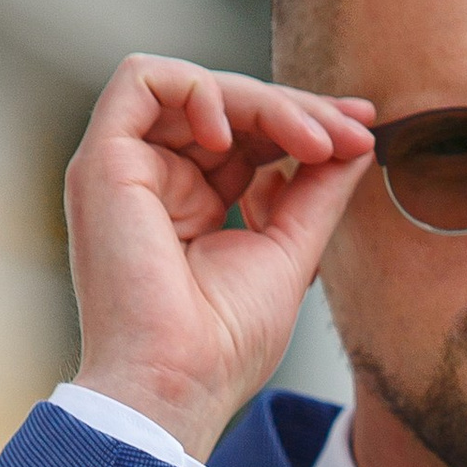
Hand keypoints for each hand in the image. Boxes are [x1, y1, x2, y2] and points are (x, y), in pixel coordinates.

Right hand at [64, 56, 377, 461]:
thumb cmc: (224, 346)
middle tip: (351, 133)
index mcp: (191, 204)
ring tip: (313, 141)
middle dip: (296, 109)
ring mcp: (126, 168)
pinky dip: (198, 90)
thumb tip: (356, 141)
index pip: (249, 137)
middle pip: (228, 107)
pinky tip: (235, 136)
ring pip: (195, 88)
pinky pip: (142, 80)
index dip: (304, 123)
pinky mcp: (103, 160)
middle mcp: (155, 180)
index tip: (363, 132)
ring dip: (264, 103)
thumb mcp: (290, 252)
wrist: (175, 386)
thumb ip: (317, 192)